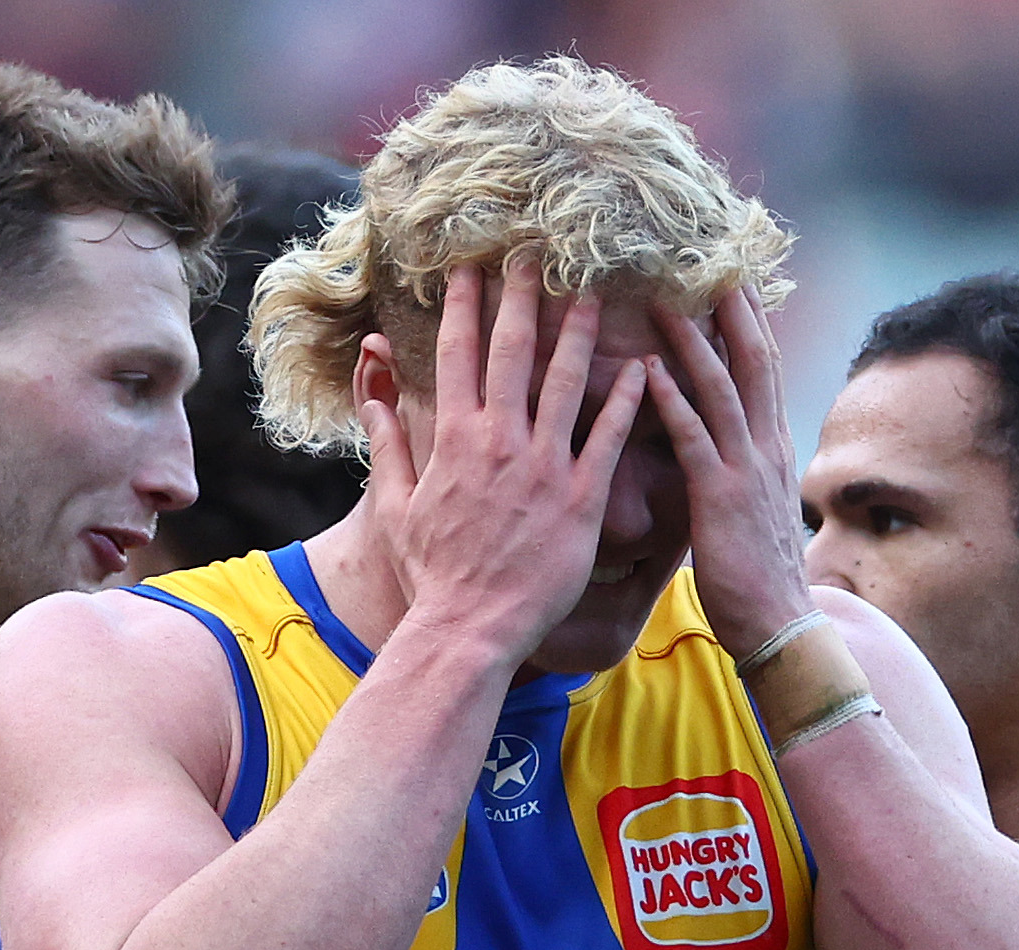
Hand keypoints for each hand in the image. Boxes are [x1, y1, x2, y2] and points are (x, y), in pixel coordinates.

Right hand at [359, 260, 646, 664]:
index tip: (471, 266)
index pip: (458, 355)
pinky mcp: (581, 500)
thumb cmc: (433, 573)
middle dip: (522, 297)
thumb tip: (373, 391)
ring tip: (594, 291)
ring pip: (566, 383)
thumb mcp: (397, 506)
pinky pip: (608, 438)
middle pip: (512, 353)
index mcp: (454, 440)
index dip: (464, 305)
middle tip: (536, 253)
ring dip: (580, 332)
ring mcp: (544, 468)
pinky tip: (645, 366)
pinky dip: (627, 399)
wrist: (470, 627)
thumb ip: (388, 443)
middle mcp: (499, 443)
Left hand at [645, 287, 814, 658]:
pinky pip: (694, 439)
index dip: (747, 317)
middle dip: (731, 306)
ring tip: (662, 296)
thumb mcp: (751, 506)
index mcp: (770, 447)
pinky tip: (648, 371)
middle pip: (752, 359)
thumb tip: (719, 444)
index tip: (728, 272)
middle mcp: (764, 447)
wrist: (778, 624)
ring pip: (722, 388)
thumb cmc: (755, 574)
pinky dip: (672, 401)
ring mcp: (745, 470)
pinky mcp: (720, 498)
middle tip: (706, 254)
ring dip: (692, 339)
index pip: (760, 366)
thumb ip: (736, 467)